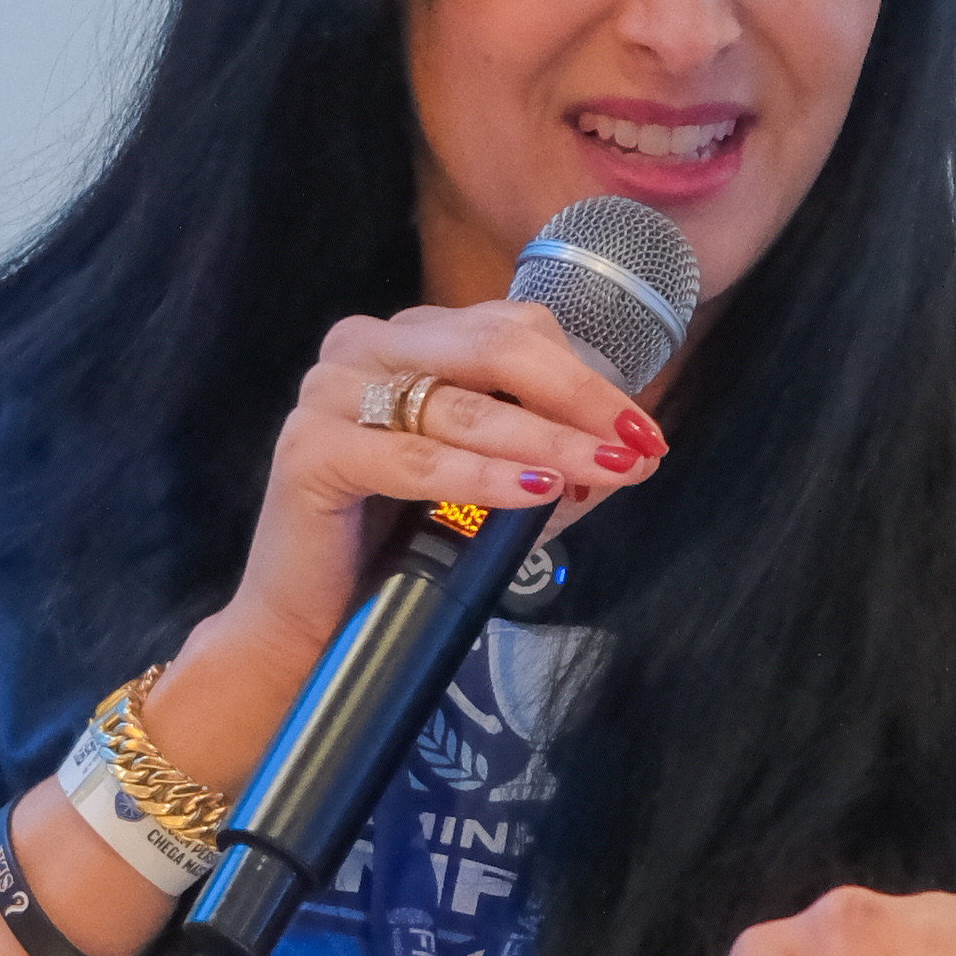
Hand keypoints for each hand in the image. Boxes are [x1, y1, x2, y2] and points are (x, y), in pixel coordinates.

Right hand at [202, 293, 671, 703]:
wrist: (313, 624)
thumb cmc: (402, 550)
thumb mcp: (490, 488)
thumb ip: (550, 461)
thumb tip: (630, 454)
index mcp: (409, 340)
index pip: (513, 330)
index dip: (586, 377)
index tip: (644, 433)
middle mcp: (364, 346)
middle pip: (495, 348)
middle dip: (579, 399)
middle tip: (636, 446)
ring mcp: (329, 392)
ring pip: (463, 406)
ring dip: (547, 441)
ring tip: (606, 471)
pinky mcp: (311, 450)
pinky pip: (417, 460)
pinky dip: (483, 478)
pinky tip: (536, 494)